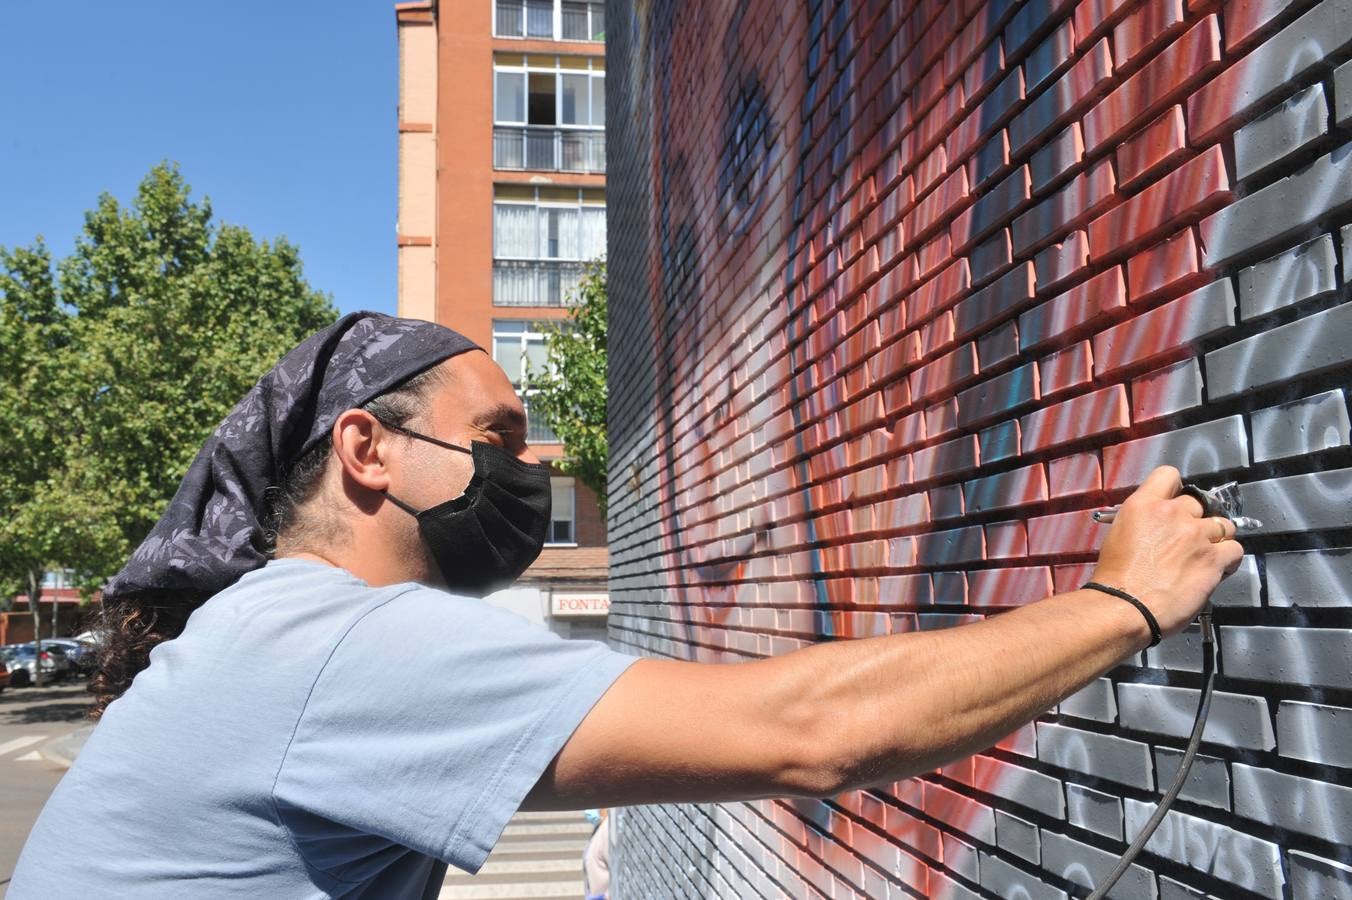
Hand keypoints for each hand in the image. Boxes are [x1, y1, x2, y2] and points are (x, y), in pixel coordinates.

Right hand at [1089, 466, 1243, 636]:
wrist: (1126, 606)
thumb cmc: (1116, 578)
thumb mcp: (1119, 535)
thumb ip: (1142, 522)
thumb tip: (1157, 529)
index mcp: (1144, 505)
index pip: (1169, 475)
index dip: (1175, 490)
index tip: (1174, 505)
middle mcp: (1173, 513)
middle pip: (1200, 502)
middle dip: (1197, 518)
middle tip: (1188, 539)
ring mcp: (1197, 535)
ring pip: (1224, 525)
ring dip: (1217, 538)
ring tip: (1205, 555)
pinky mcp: (1214, 558)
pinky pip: (1235, 549)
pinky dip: (1228, 558)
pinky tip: (1216, 569)